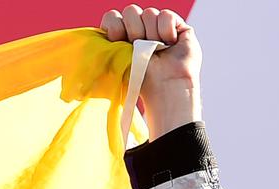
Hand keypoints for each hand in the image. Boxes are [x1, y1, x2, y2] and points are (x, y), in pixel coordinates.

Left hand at [101, 6, 202, 136]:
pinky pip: (166, 15)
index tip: (118, 43)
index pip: (112, 16)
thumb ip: (107, 44)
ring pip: (149, 12)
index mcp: (123, 35)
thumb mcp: (117, 62)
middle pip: (131, 10)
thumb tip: (101, 35)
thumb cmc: (141, 81)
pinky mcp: (177, 25)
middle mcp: (141, 28)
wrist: (165, 88)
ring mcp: (158, 26)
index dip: (114, 28)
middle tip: (140, 49)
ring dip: (152, 36)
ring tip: (158, 51)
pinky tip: (170, 44)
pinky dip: (166, 30)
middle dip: (134, 31)